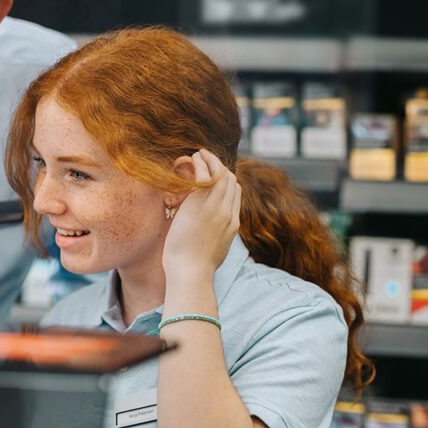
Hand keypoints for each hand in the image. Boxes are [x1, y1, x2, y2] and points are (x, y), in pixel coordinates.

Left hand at [162, 149, 240, 282]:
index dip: (226, 180)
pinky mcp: (201, 205)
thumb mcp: (213, 252)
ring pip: (221, 173)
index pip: (235, 192)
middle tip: (205, 158)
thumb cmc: (194, 268)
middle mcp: (228, 213)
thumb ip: (215, 240)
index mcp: (232, 224)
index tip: (213, 174)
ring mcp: (216, 208)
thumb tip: (212, 239)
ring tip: (198, 154)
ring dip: (210, 160)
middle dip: (219, 166)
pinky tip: (192, 159)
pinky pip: (206, 174)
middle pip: (231, 180)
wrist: (191, 273)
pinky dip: (201, 163)